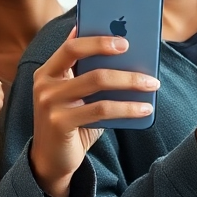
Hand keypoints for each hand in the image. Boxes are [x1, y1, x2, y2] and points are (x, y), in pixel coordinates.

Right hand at [30, 30, 159, 196]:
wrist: (53, 160)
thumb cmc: (72, 123)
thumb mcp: (77, 96)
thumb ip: (90, 75)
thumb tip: (124, 54)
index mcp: (48, 72)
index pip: (70, 46)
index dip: (95, 38)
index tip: (122, 37)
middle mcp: (44, 84)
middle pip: (78, 55)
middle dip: (108, 49)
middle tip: (136, 51)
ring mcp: (49, 103)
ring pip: (96, 81)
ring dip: (129, 80)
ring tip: (152, 83)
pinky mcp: (59, 123)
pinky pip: (101, 110)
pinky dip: (127, 107)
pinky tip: (145, 108)